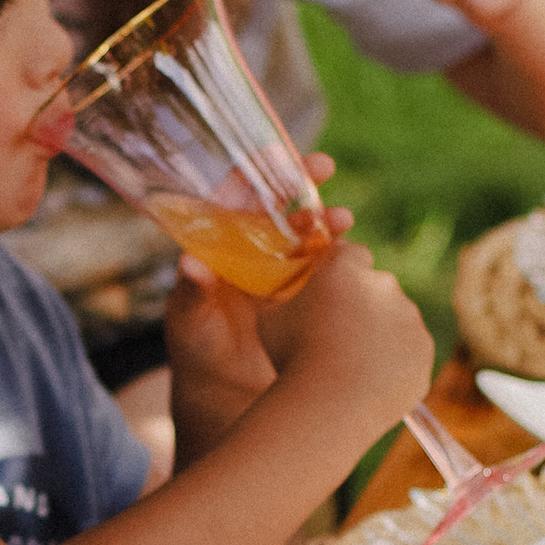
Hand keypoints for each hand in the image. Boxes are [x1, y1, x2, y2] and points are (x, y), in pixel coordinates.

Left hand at [160, 184, 357, 448]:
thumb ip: (191, 293)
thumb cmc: (197, 348)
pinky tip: (355, 257)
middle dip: (303, 181)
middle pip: (280, 202)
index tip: (275, 154)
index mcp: (220, 242)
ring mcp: (282, 267)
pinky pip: (327, 264)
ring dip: (326, 220)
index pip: (239, 193)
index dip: (257, 168)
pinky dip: (341, 256)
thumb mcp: (189, 321)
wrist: (225, 391)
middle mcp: (252, 246)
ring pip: (308, 230)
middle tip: (324, 167)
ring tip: (342, 222)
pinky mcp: (306, 291)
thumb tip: (190, 265)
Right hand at [273, 239, 433, 430]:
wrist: (328, 408)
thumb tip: (290, 300)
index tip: (330, 291)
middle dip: (363, 305)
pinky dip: (395, 365)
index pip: (351, 254)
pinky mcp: (424, 352)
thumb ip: (288, 299)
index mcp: (346, 269)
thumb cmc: (292, 360)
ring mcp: (410, 319)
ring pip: (396, 321)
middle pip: (377, 287)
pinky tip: (369, 383)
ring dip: (380, 336)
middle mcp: (385, 285)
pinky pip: (409, 353)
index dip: (341, 271)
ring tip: (352, 367)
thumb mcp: (270, 319)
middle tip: (338, 336)